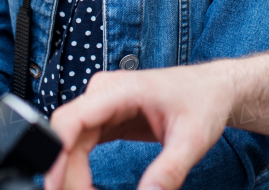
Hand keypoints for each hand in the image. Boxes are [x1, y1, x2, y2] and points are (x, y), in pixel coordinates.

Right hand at [45, 63, 234, 189]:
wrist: (213, 89)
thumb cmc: (203, 100)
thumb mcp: (192, 139)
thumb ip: (169, 171)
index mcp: (120, 90)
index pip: (72, 118)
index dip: (56, 153)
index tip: (55, 185)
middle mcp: (104, 93)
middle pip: (66, 136)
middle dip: (65, 173)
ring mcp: (103, 105)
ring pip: (70, 144)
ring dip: (72, 174)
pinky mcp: (107, 118)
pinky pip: (81, 145)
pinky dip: (80, 169)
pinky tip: (89, 186)